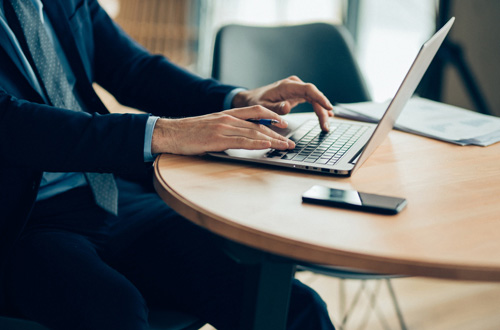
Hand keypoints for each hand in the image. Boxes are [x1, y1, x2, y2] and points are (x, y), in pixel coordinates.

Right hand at [152, 106, 294, 154]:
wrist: (170, 133)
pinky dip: (258, 144)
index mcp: (227, 114)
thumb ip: (227, 131)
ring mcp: (223, 128)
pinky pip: (243, 141)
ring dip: (273, 141)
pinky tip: (268, 146)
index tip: (284, 124)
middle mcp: (228, 118)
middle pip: (259, 124)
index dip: (272, 117)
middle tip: (291, 141)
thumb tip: (241, 140)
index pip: (256, 113)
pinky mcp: (218, 139)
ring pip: (254, 133)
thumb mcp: (211, 127)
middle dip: (278, 133)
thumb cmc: (189, 132)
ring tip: (286, 147)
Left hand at [231, 76, 333, 130]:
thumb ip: (275, 107)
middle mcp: (294, 85)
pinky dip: (318, 108)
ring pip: (314, 99)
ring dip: (321, 112)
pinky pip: (311, 100)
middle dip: (322, 111)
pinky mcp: (297, 94)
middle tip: (325, 127)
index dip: (320, 98)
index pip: (309, 89)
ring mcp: (296, 89)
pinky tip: (326, 116)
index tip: (329, 107)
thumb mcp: (262, 107)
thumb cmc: (255, 102)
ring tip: (326, 126)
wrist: (251, 99)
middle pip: (314, 96)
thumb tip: (288, 107)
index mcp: (287, 86)